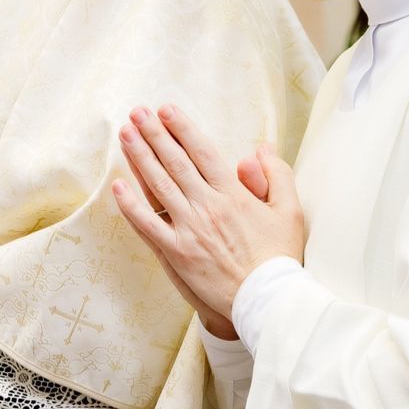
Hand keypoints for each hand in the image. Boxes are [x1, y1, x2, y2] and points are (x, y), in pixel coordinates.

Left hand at [112, 104, 304, 323]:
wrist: (267, 299)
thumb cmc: (280, 256)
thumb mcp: (290, 211)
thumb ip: (277, 175)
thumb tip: (260, 148)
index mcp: (233, 194)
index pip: (202, 152)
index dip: (182, 129)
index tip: (165, 109)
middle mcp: (207, 206)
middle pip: (175, 162)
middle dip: (154, 134)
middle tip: (136, 113)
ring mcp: (189, 229)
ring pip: (158, 186)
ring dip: (139, 158)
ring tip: (125, 135)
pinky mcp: (177, 253)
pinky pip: (148, 225)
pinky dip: (131, 205)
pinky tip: (118, 186)